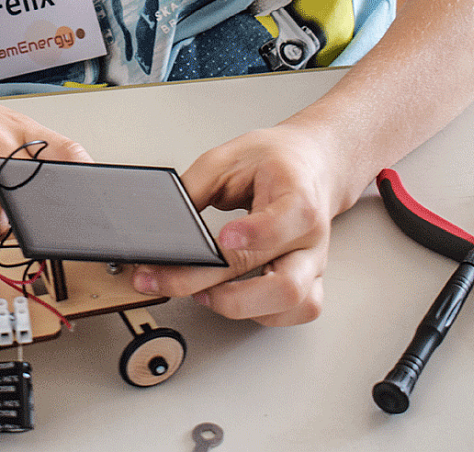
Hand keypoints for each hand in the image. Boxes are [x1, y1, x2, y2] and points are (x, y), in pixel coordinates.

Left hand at [131, 123, 336, 325]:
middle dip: (228, 293)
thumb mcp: (227, 158)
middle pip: (284, 282)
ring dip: (244, 307)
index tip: (224, 238)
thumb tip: (160, 225)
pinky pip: (297, 312)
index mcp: (296, 196)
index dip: (253, 235)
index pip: (283, 222)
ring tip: (203, 294)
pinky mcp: (309, 279)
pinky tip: (231, 300)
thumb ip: (193, 190)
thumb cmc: (272, 160)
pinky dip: (262, 315)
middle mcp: (310, 236)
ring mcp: (312, 262)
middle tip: (184, 284)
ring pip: (294, 305)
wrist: (310, 164)